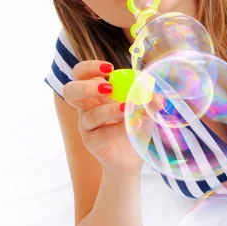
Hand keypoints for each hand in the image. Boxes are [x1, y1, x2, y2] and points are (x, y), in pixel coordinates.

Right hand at [63, 60, 161, 174]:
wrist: (132, 157)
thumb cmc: (134, 128)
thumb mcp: (146, 110)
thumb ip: (150, 100)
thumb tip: (156, 95)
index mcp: (97, 93)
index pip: (82, 74)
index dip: (89, 67)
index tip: (109, 68)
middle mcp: (88, 107)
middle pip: (70, 90)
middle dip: (86, 86)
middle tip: (108, 88)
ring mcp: (87, 124)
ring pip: (87, 113)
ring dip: (108, 109)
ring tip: (125, 107)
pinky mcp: (90, 140)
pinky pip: (98, 131)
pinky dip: (115, 126)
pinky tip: (128, 125)